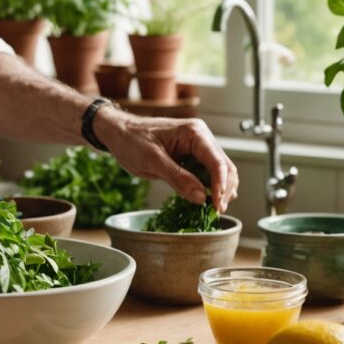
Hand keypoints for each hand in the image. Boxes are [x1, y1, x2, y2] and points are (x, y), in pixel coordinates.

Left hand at [93, 108, 238, 211]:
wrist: (118, 131)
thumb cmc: (131, 140)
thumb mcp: (151, 160)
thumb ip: (177, 178)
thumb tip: (201, 196)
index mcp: (194, 133)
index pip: (217, 162)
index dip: (221, 186)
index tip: (216, 206)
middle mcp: (201, 136)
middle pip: (225, 166)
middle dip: (224, 190)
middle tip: (216, 212)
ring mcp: (198, 145)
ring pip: (220, 170)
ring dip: (220, 189)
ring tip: (212, 209)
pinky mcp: (192, 154)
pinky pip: (207, 171)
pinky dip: (209, 186)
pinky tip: (204, 199)